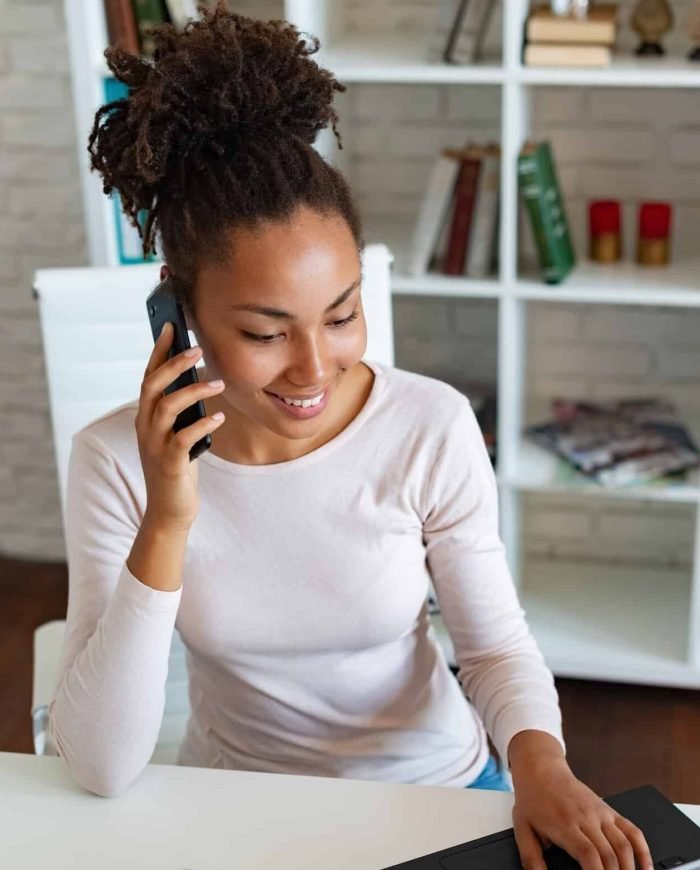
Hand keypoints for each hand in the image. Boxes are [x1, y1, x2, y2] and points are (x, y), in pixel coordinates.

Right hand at [135, 321, 226, 531]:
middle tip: (197, 348)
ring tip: (218, 383)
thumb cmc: (178, 468)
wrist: (169, 511)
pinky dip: (202, 425)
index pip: (149, 376)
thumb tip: (199, 381)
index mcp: (146, 417)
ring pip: (167, 407)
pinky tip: (218, 418)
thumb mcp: (177, 434)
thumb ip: (181, 412)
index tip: (171, 327)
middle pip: (153, 385)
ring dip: (193, 391)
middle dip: (174, 363)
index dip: (158, 351)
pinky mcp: (170, 463)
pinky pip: (183, 438)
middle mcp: (145, 427)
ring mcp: (155, 445)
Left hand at [508, 732, 652, 869]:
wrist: (541, 770)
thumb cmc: (532, 800)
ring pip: (624, 845)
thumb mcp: (523, 829)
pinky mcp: (609, 810)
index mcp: (564, 824)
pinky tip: (646, 868)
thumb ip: (531, 859)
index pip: (588, 855)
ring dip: (630, 869)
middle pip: (609, 854)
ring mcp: (601, 813)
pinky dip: (643, 851)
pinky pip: (632, 830)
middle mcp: (586, 817)